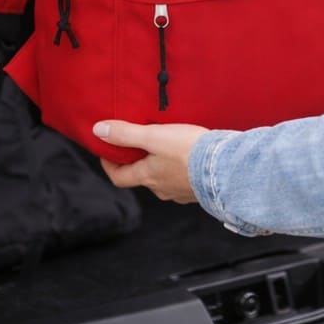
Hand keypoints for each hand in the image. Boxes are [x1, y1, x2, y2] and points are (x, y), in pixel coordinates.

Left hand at [94, 120, 209, 203]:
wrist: (226, 168)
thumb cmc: (188, 151)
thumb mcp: (154, 136)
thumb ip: (126, 134)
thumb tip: (98, 131)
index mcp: (147, 177)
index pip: (119, 177)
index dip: (110, 164)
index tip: (107, 151)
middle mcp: (161, 189)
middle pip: (142, 177)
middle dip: (138, 161)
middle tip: (140, 143)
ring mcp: (181, 192)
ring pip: (164, 179)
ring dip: (161, 166)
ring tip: (168, 146)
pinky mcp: (199, 190)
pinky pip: (184, 180)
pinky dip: (182, 170)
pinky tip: (191, 157)